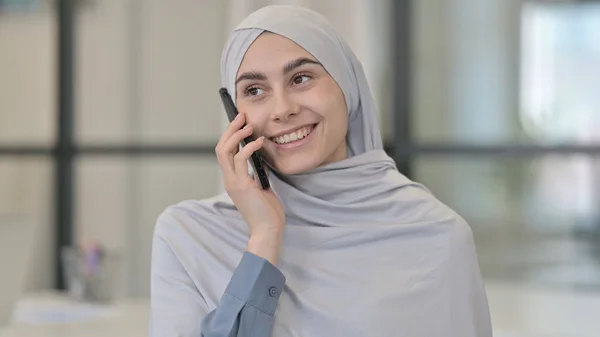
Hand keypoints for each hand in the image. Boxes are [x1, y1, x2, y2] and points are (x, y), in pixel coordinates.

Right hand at [215, 112, 284, 264]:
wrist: (268, 230)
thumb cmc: (267, 212)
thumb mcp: (261, 187)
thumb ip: (256, 173)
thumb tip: (261, 158)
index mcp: (232, 180)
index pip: (224, 153)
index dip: (230, 136)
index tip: (240, 123)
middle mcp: (229, 180)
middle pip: (220, 148)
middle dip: (230, 130)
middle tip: (241, 116)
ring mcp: (234, 182)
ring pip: (225, 151)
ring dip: (237, 135)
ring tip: (249, 125)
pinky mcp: (243, 185)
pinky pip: (241, 159)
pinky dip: (249, 147)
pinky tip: (259, 141)